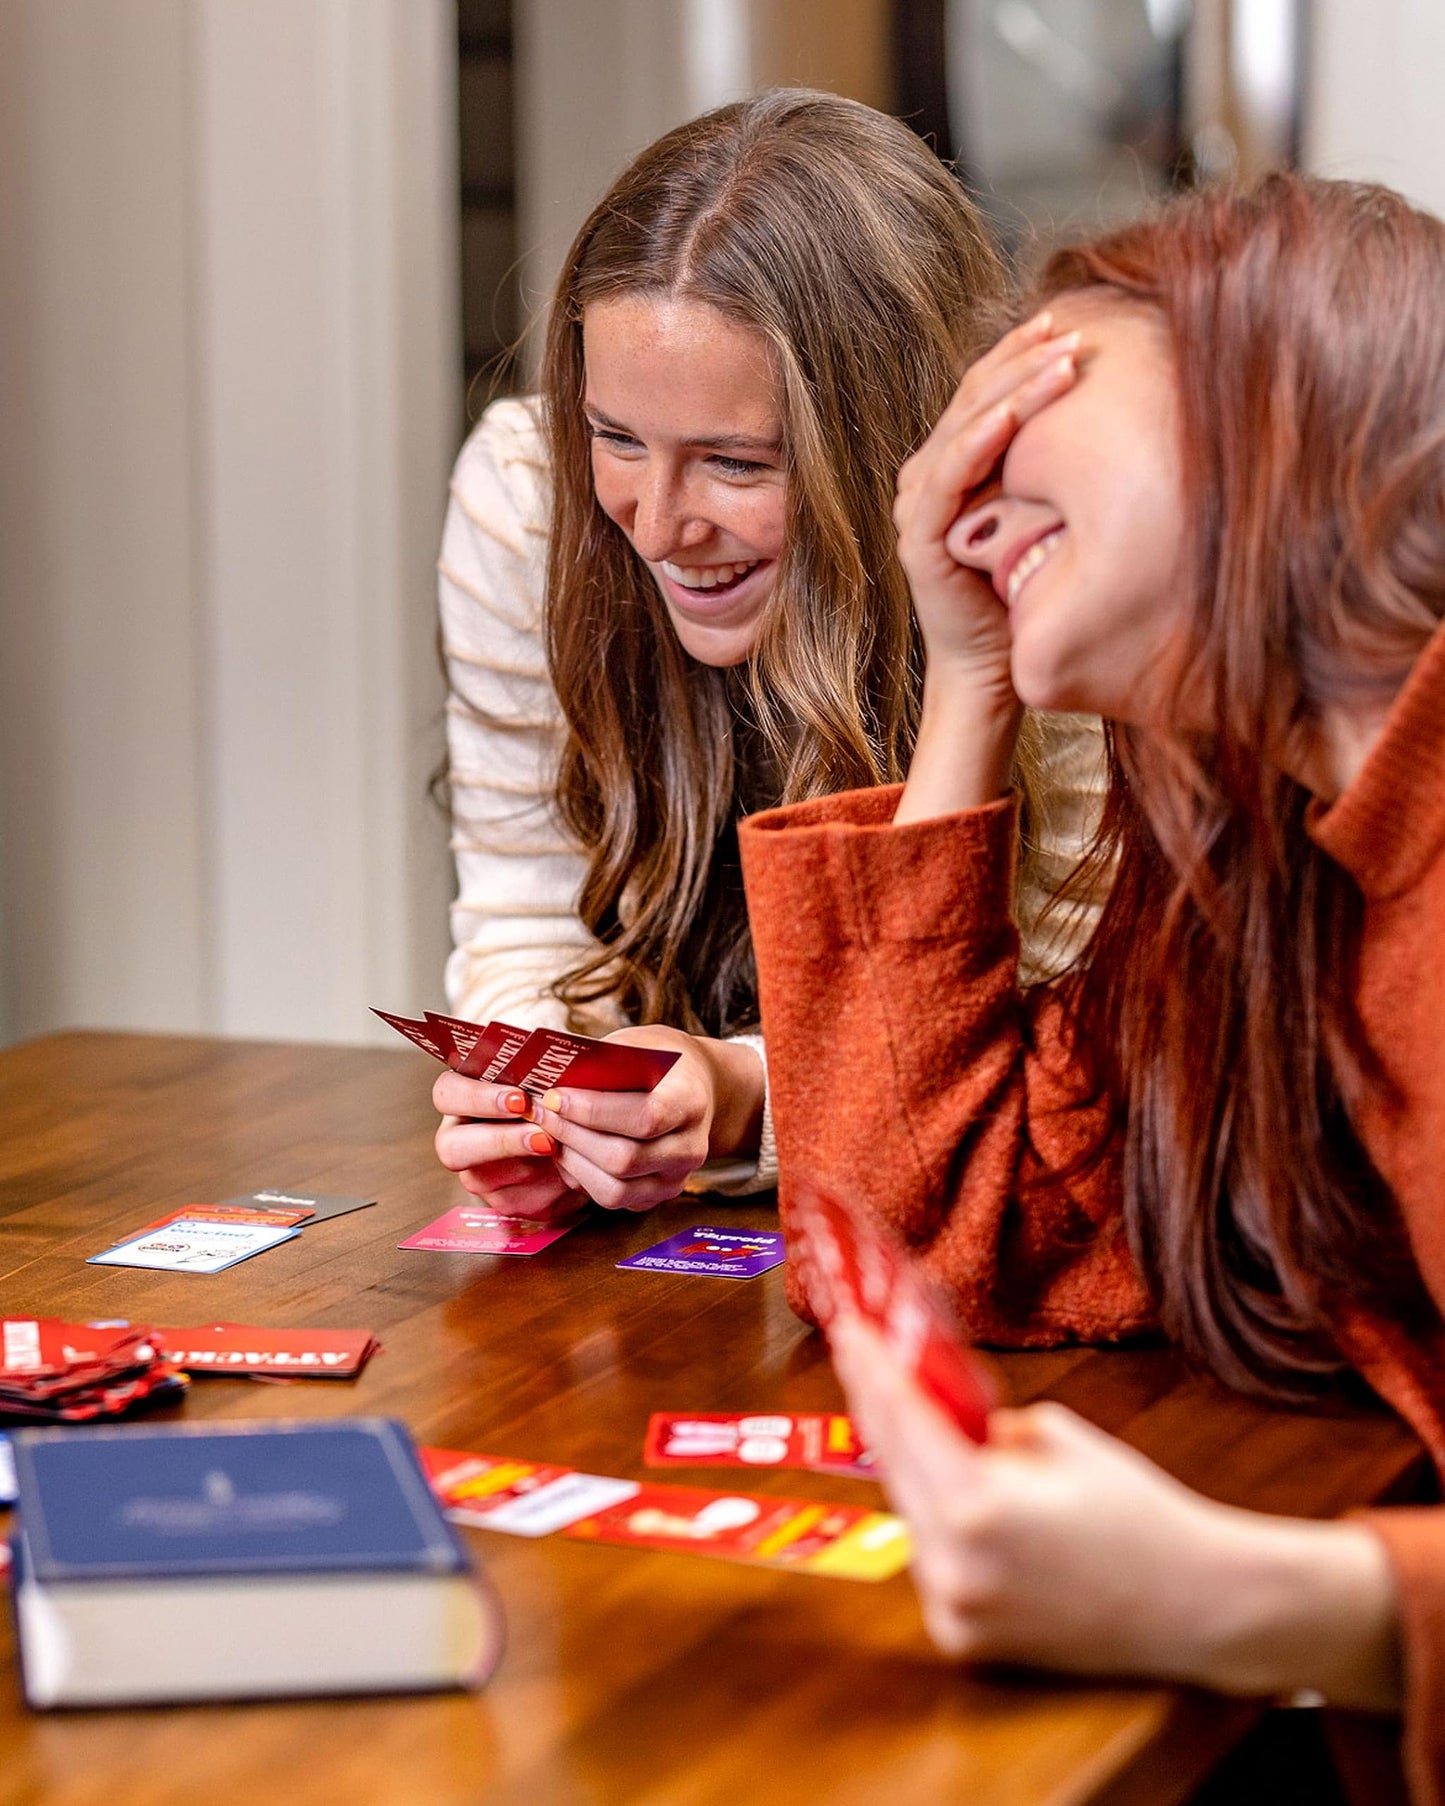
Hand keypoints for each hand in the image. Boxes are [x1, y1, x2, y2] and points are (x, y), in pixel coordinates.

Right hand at [432, 1072, 584, 1219]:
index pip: (448, 1092)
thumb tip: (556, 1084)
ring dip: (527, 1165)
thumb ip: (544, 1081)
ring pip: (481, 1178)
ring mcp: (478, 1174)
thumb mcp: (554, 1084)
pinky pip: (514, 1200)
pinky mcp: (504, 1201)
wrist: (588, 1142)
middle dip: (498, 1140)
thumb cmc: (562, 1100)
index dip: (478, 1097)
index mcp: (468, 1097)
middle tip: (541, 1135)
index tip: (520, 1100)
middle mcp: (463, 1136)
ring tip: (559, 1150)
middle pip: (450, 1145)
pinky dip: (546, 1186)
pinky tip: (567, 1171)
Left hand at [533, 1026, 764, 1212]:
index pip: (644, 1117)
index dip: (593, 1111)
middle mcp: (691, 1148)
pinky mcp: (657, 1196)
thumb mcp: (634, 1046)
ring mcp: (676, 1178)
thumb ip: (599, 1064)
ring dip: (571, 1162)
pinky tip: (565, 1150)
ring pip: (615, 1190)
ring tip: (548, 1133)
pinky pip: (612, 1199)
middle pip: (624, 1159)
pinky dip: (580, 1177)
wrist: (693, 1088)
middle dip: (572, 1136)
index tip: (555, 1096)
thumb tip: (548, 1079)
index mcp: (691, 1102)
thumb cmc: (656, 1062)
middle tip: (539, 1112)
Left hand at [830, 1316, 1400, 1708]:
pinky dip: (938, 1527)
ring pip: (910, 1514)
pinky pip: (932, 1562)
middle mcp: (952, 1562)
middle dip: (879, 1408)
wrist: (1197, 1605)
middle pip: (892, 1465)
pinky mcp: (962, 1639)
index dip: (870, 1367)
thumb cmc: (1137, 1510)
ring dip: (912, 1469)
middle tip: (864, 1358)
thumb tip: (938, 1413)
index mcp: (976, 1503)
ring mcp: (954, 1608)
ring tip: (921, 1422)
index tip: (847, 1329)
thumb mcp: (1059, 1436)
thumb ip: (985, 1423)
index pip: (901, 1417)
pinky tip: (962, 1501)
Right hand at [893, 311, 1078, 688]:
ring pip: (966, 427)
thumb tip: (1104, 414)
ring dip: (1013, 389)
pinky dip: (979, 442)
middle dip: (1022, 359)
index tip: (1067, 323)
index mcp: (951, 465)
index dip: (1019, 355)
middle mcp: (926, 476)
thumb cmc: (1022, 596)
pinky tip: (1011, 416)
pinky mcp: (921, 536)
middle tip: (1070, 328)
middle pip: (973, 398)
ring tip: (1059, 360)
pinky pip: (950, 476)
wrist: (992, 671)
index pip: (984, 393)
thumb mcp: (1041, 515)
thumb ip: (1045, 470)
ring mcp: (917, 504)